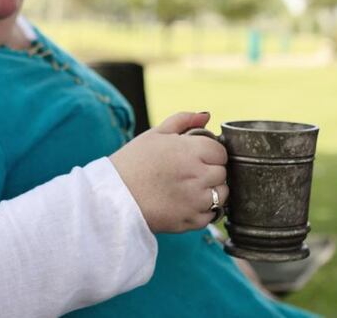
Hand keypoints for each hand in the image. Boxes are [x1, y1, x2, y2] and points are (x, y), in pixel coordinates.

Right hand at [109, 112, 228, 233]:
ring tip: (188, 189)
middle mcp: (198, 175)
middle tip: (189, 173)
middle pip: (222, 173)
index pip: (220, 152)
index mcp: (191, 151)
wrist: (114, 197)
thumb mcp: (154, 134)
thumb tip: (206, 116)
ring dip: (211, 191)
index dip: (209, 153)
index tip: (196, 157)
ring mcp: (196, 200)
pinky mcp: (191, 221)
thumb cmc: (132, 163)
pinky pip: (211, 215)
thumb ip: (183, 120)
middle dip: (210, 171)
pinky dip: (202, 210)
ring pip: (221, 195)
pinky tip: (183, 203)